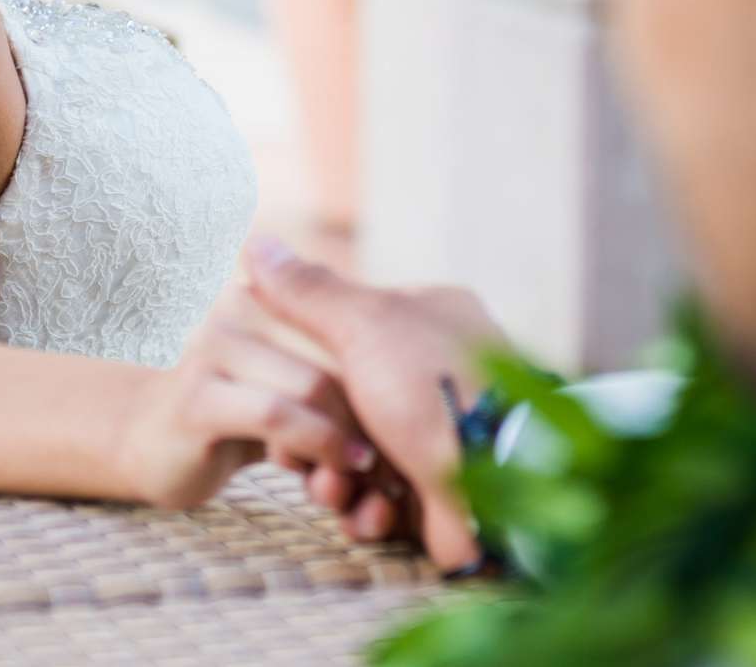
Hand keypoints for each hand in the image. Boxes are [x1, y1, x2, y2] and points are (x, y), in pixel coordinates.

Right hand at [116, 313, 378, 510]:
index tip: (402, 429)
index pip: (349, 328)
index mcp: (269, 293)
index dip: (380, 382)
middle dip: (370, 418)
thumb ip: (330, 355)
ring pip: (313, 387)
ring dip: (346, 441)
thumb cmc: (233, 418)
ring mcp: (214, 348)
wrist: (148, 450)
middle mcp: (241, 305)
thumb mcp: (287, 378)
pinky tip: (328, 485)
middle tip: (390, 465)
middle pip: (340, 359)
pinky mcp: (196, 400)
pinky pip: (277, 418)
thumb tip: (405, 345)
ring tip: (361, 478)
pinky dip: (315, 450)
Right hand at [245, 237, 508, 570]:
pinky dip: (371, 513)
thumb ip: (307, 291)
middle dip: (318, 439)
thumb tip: (255, 241)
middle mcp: (438, 374)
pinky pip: (385, 506)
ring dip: (336, 482)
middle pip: (345, 404)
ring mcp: (440, 437)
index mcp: (430, 319)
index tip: (281, 388)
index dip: (308, 363)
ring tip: (338, 492)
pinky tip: (374, 513)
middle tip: (299, 458)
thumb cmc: (434, 388)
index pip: (348, 330)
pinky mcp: (438, 496)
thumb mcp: (363, 324)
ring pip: (357, 460)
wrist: (501, 482)